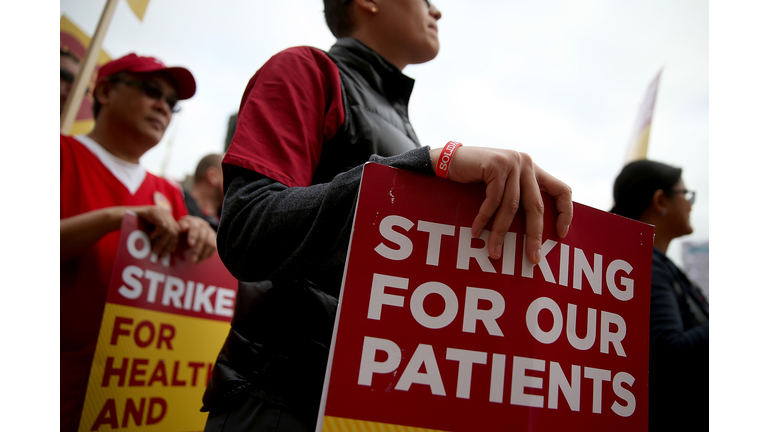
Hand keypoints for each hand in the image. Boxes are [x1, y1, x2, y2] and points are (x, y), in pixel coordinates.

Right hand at [133, 205, 181, 257]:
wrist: (120, 217)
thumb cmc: (134, 227)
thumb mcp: (150, 232)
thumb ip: (159, 237)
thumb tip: (169, 251)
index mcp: (166, 217)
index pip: (176, 230)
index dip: (174, 242)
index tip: (168, 252)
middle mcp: (165, 213)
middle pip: (175, 230)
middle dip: (169, 244)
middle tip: (162, 254)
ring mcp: (159, 211)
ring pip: (169, 229)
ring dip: (162, 242)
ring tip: (155, 250)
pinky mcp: (152, 211)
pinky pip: (161, 225)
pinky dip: (157, 234)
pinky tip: (151, 238)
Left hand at [178, 216, 216, 262]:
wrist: (188, 230)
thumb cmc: (181, 231)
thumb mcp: (178, 228)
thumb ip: (180, 228)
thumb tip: (184, 227)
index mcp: (193, 221)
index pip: (195, 227)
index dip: (193, 235)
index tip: (190, 244)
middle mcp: (203, 225)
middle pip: (203, 237)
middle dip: (198, 249)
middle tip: (192, 259)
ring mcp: (210, 231)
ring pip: (209, 243)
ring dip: (203, 254)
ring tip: (195, 262)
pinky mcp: (214, 238)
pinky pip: (214, 247)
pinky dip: (208, 254)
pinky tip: (200, 260)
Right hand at [430, 146, 572, 263]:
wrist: (448, 160)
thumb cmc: (475, 179)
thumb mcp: (503, 186)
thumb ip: (518, 197)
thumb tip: (533, 231)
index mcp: (533, 170)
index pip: (561, 190)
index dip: (565, 212)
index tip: (561, 234)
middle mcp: (526, 164)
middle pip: (536, 205)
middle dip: (533, 235)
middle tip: (532, 257)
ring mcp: (512, 163)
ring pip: (511, 207)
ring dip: (501, 232)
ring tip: (495, 251)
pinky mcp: (496, 165)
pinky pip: (493, 200)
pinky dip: (484, 219)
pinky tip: (477, 232)